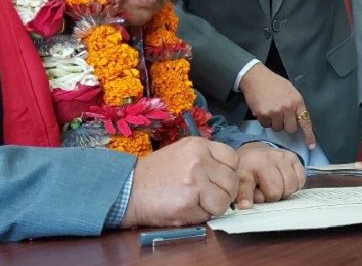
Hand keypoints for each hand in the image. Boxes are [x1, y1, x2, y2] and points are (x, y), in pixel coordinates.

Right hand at [120, 137, 238, 227]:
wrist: (128, 190)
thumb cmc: (155, 175)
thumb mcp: (182, 154)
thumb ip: (206, 159)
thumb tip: (228, 175)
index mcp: (198, 145)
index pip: (233, 159)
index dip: (229, 173)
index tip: (219, 181)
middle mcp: (199, 160)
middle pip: (232, 180)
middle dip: (224, 193)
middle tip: (209, 197)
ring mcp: (195, 181)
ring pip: (224, 200)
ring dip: (214, 206)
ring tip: (197, 203)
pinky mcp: (188, 202)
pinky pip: (209, 214)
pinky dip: (200, 216)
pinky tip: (185, 209)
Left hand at [233, 142, 305, 209]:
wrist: (253, 154)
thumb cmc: (246, 171)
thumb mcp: (238, 182)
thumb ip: (242, 195)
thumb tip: (246, 206)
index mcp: (251, 165)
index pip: (254, 189)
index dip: (252, 198)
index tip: (247, 203)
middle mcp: (268, 158)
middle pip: (277, 192)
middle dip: (272, 196)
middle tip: (265, 191)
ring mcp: (282, 156)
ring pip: (291, 186)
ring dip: (284, 191)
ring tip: (275, 186)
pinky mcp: (293, 157)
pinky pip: (300, 180)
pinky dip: (294, 185)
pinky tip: (284, 182)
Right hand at [238, 63, 315, 148]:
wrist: (256, 77)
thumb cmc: (274, 83)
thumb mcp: (290, 91)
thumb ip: (295, 105)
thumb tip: (298, 120)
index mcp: (297, 101)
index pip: (305, 122)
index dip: (309, 135)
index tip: (311, 146)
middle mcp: (287, 107)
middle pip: (290, 129)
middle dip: (286, 125)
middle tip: (281, 116)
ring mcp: (275, 111)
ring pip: (277, 128)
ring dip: (275, 123)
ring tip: (271, 110)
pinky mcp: (263, 114)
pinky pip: (266, 125)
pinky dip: (265, 120)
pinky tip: (264, 109)